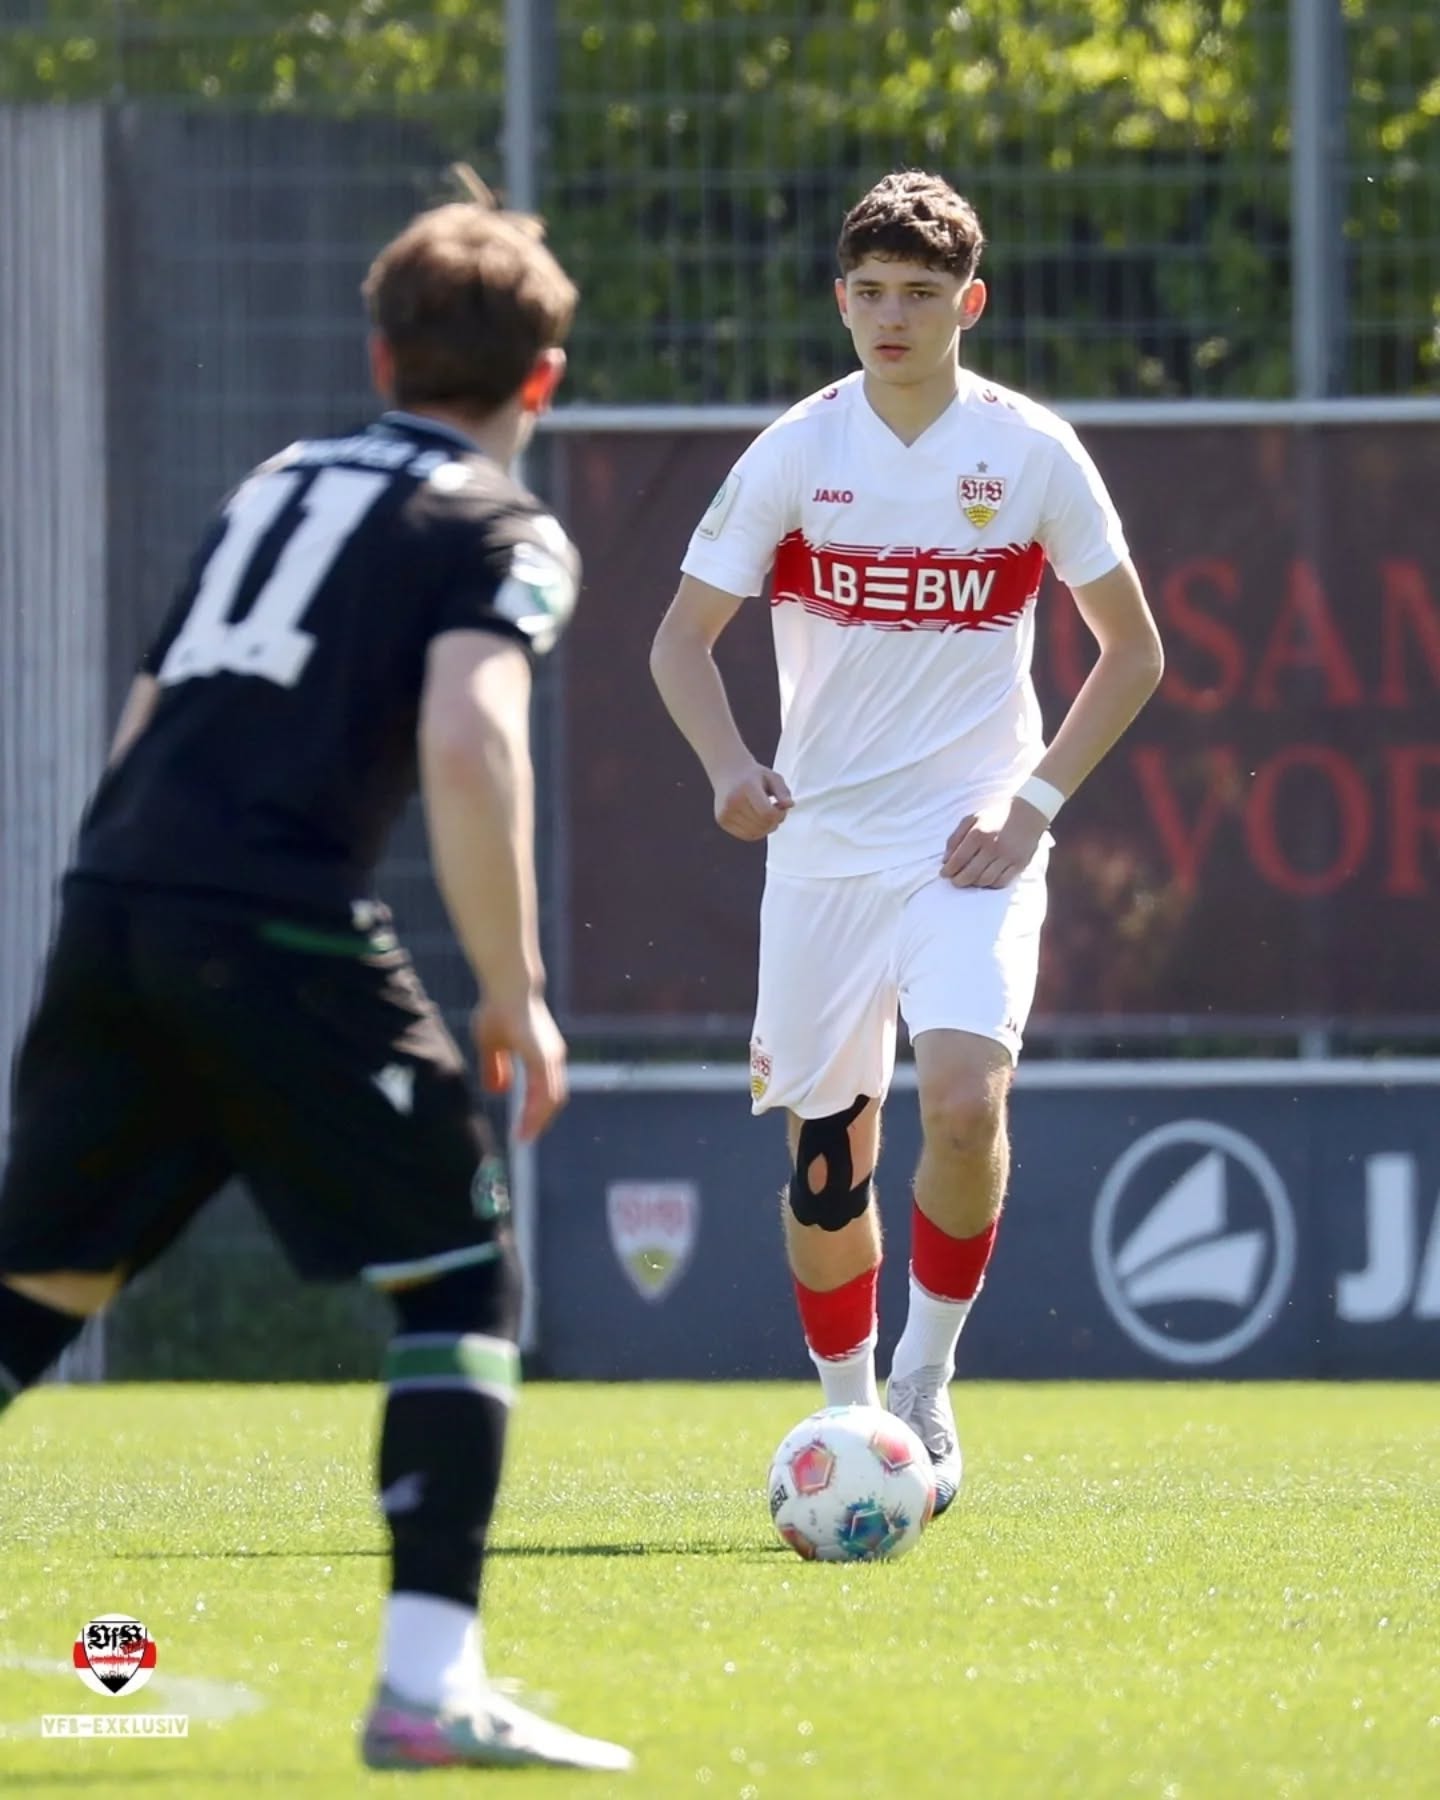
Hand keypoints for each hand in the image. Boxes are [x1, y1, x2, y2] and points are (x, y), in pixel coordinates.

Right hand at [472, 993, 568, 1141]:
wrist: (507, 988)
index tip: (525, 1128)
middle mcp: (552, 1058)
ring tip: (525, 1136)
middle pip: (552, 1098)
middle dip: (540, 1119)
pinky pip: (544, 1090)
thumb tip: (499, 1091)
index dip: (536, 1109)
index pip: (544, 1090)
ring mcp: (550, 1057)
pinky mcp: (544, 1057)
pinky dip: (538, 1109)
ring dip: (539, 1119)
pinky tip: (527, 1122)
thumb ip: (496, 1068)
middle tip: (526, 1138)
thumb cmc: (499, 1010)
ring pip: (552, 1098)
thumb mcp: (492, 1045)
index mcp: (542, 1055)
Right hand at [713, 763, 793, 840]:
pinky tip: (758, 820)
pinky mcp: (722, 820)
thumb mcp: (772, 777)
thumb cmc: (753, 775)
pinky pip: (746, 835)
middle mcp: (732, 801)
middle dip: (774, 821)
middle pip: (762, 825)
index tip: (781, 808)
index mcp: (746, 787)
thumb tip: (790, 805)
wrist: (727, 772)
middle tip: (775, 811)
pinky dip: (757, 832)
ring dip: (766, 828)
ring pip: (755, 833)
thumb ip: (783, 791)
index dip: (779, 815)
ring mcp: (725, 812)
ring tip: (766, 815)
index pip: (767, 813)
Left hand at [941, 798, 1046, 887]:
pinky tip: (986, 879)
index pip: (958, 860)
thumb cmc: (996, 816)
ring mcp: (1007, 856)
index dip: (948, 871)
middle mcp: (992, 847)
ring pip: (985, 880)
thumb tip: (945, 860)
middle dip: (958, 881)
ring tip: (970, 880)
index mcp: (978, 834)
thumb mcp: (972, 819)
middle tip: (955, 881)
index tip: (944, 874)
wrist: (1028, 812)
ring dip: (974, 884)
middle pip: (970, 874)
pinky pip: (1002, 882)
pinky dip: (991, 884)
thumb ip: (955, 838)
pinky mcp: (1019, 863)